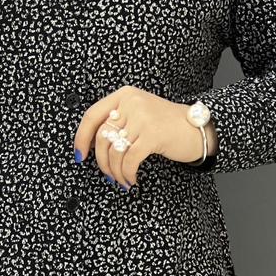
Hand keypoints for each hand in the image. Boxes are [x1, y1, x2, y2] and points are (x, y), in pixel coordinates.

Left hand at [73, 86, 216, 188]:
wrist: (196, 128)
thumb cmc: (165, 124)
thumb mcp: (138, 113)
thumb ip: (117, 121)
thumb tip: (89, 144)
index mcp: (124, 95)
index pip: (92, 115)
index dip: (81, 137)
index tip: (80, 155)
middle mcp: (131, 102)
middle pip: (102, 136)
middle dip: (101, 161)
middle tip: (107, 174)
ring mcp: (142, 117)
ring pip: (115, 151)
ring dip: (116, 171)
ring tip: (122, 179)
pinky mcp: (153, 134)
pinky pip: (130, 160)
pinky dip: (128, 174)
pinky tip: (132, 179)